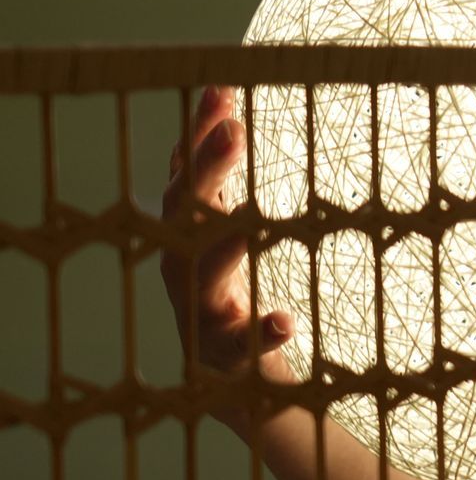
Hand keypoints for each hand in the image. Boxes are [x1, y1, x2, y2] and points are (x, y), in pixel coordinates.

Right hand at [159, 86, 295, 417]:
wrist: (240, 390)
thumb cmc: (235, 299)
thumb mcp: (230, 239)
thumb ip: (227, 187)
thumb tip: (227, 112)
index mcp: (187, 238)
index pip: (187, 177)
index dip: (198, 135)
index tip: (221, 90)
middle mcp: (182, 271)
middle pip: (187, 215)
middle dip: (207, 172)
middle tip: (234, 131)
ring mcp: (199, 315)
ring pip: (202, 276)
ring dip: (226, 244)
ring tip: (252, 220)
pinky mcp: (225, 360)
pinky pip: (241, 346)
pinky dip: (264, 331)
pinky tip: (288, 319)